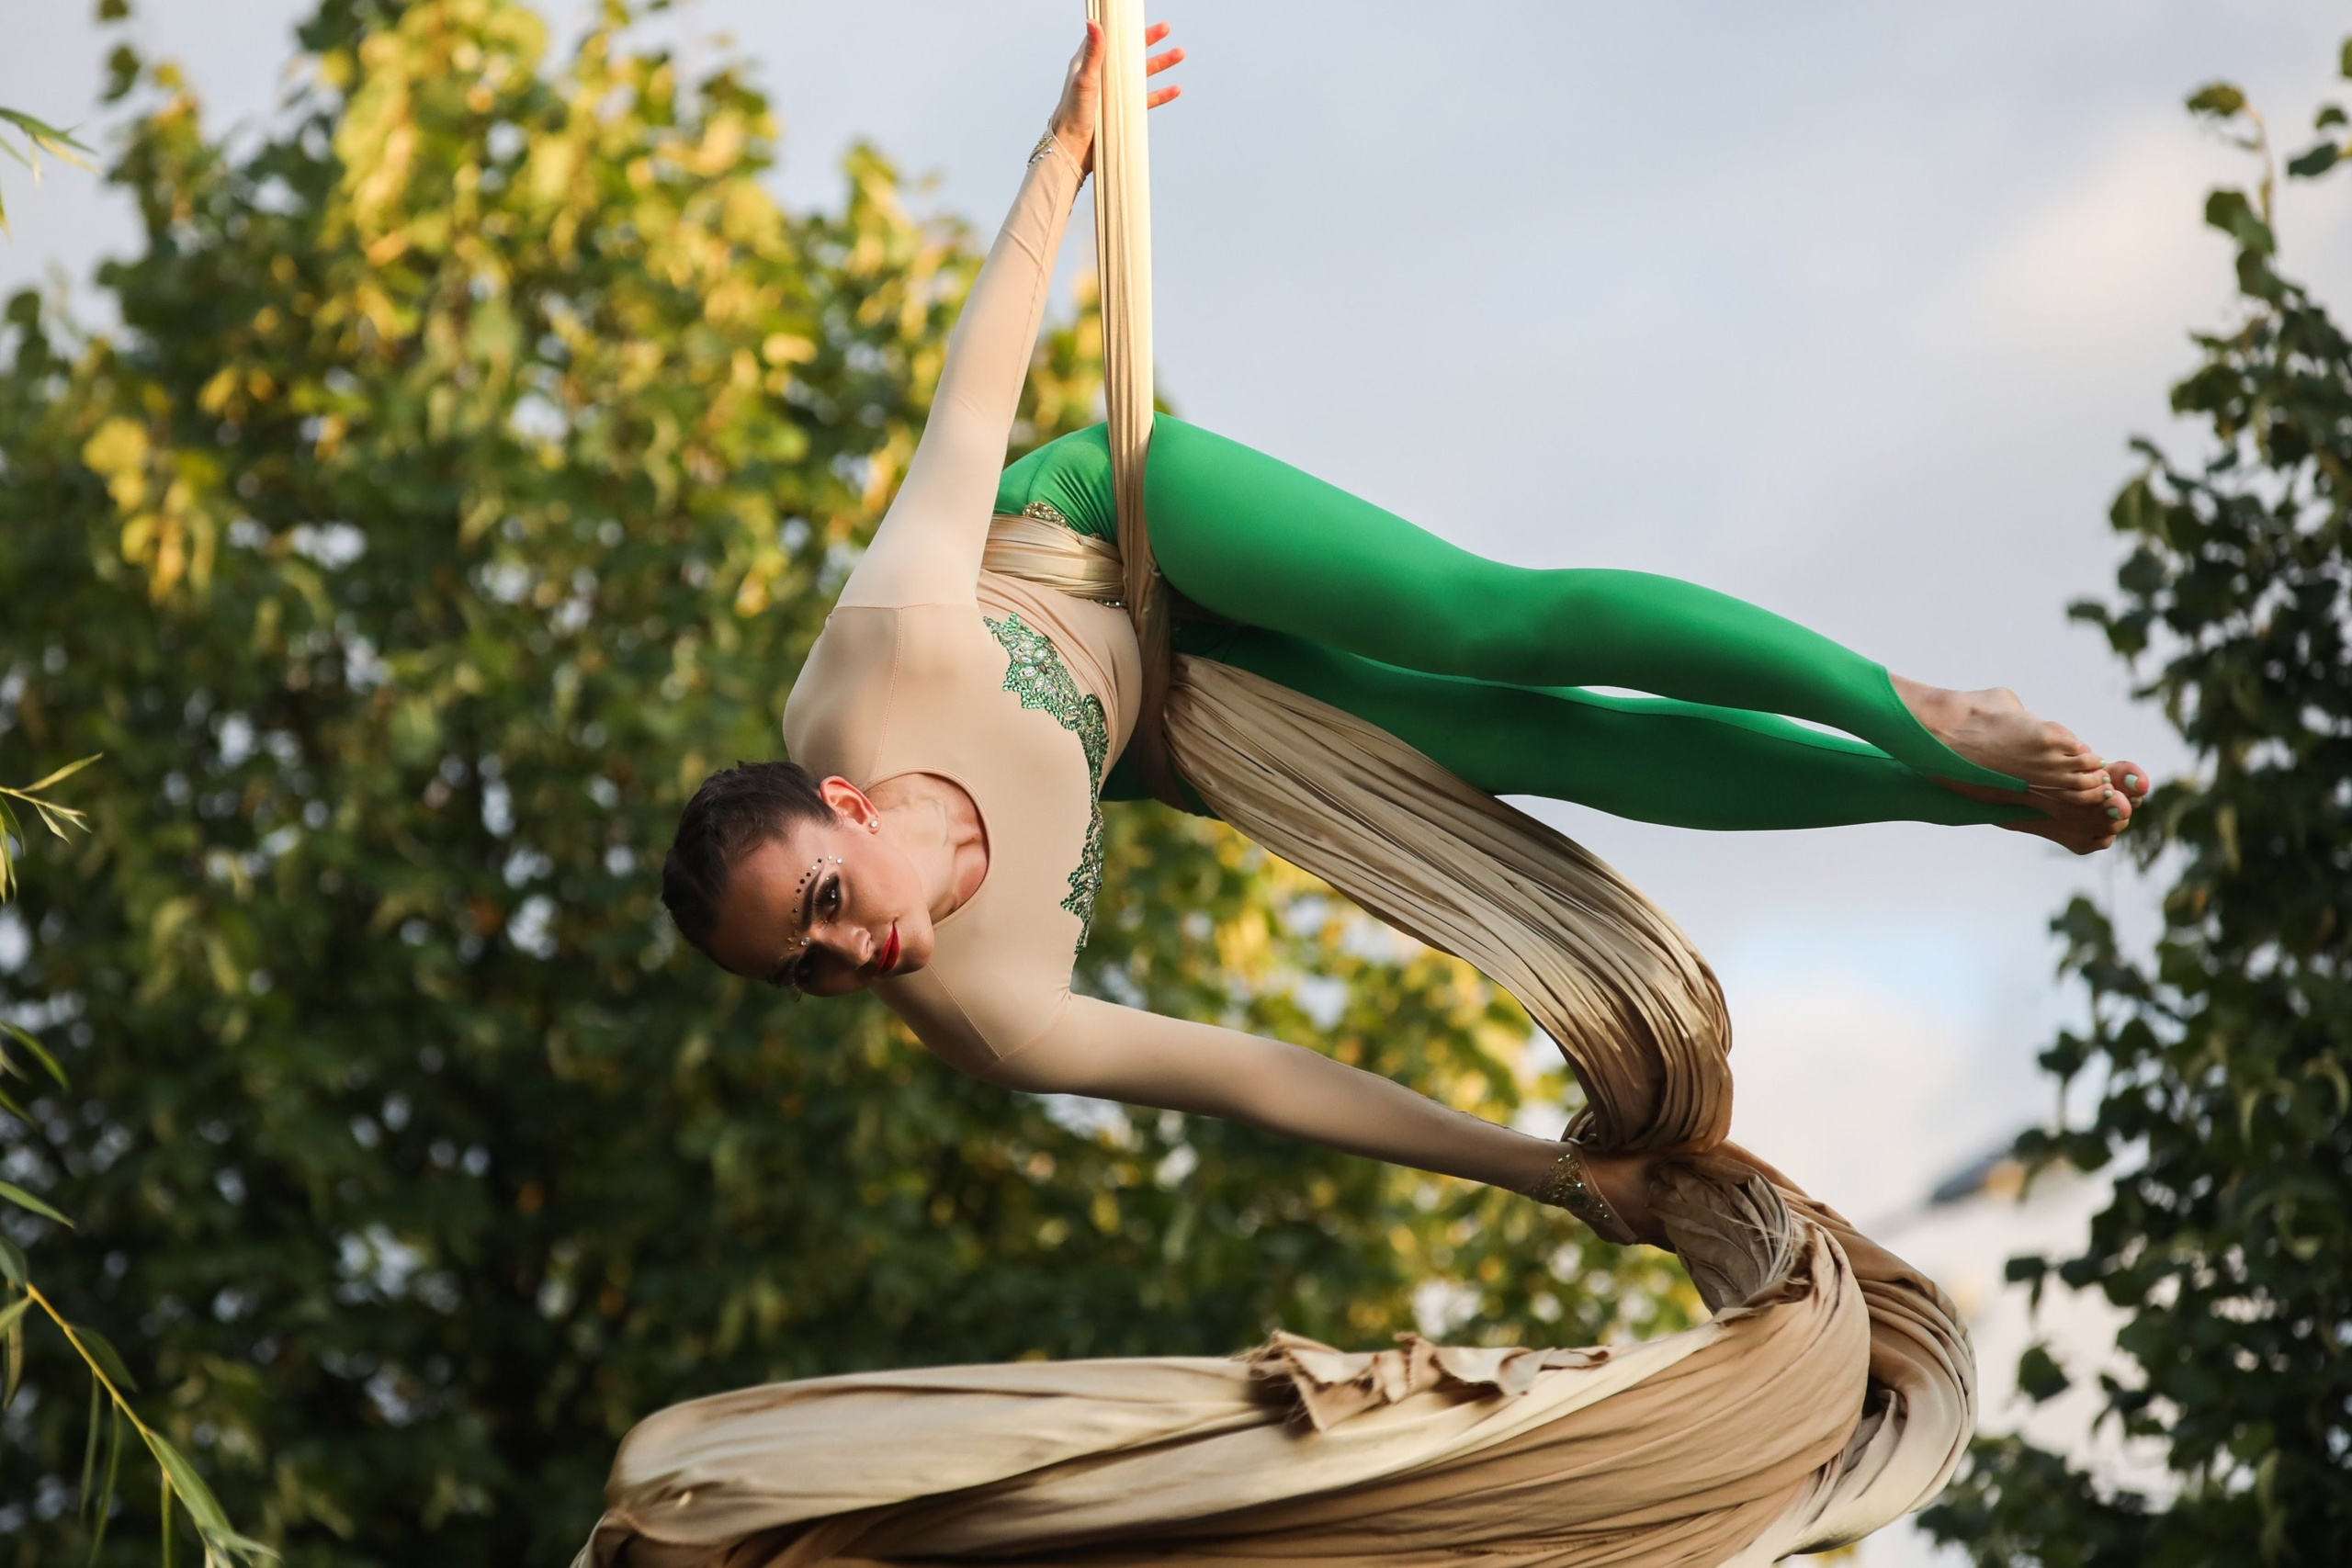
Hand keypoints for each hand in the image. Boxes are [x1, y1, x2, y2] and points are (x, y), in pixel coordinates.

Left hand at [1048, 19, 1183, 175]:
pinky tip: (1175, 89)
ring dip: (1161, 64)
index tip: (1135, 19)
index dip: (1122, 28)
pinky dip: (1161, 94)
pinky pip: (1146, 100)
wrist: (1073, 151)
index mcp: (1089, 65)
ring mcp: (1113, 95)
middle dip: (1149, 41)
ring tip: (1179, 54)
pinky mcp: (1122, 112)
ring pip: (1141, 75)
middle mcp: (1102, 77)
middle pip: (1129, 54)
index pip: (1108, 39)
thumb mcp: (1084, 80)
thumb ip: (1093, 53)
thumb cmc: (1072, 115)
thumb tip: (1093, 22)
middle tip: (1166, 29)